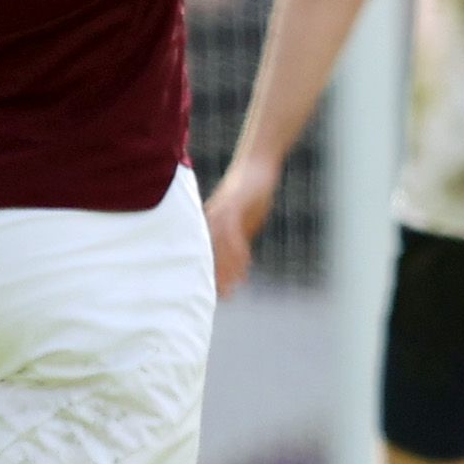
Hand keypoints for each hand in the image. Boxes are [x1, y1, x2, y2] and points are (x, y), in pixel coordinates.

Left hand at [207, 156, 278, 296]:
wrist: (256, 166)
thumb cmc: (250, 192)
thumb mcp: (243, 219)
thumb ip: (238, 237)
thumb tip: (238, 260)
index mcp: (211, 224)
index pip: (206, 254)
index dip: (213, 275)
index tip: (219, 294)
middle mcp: (210, 219)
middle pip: (207, 252)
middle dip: (216, 277)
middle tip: (222, 297)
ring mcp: (219, 212)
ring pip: (218, 246)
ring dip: (225, 268)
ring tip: (232, 287)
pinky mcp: (232, 205)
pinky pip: (231, 232)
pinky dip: (237, 250)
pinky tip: (244, 263)